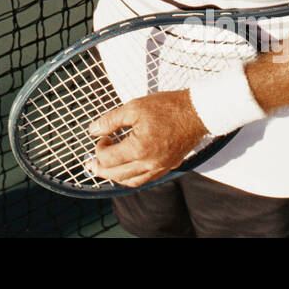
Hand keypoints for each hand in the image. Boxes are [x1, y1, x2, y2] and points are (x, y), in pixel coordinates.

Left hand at [85, 90, 209, 188]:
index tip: (102, 138)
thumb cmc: (167, 107)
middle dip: (101, 170)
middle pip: (117, 175)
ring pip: (132, 181)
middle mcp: (150, 164)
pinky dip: (132, 176)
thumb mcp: (134, 107)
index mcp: (140, 149)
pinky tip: (127, 167)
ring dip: (116, 176)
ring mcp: (161, 167)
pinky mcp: (169, 167)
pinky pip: (146, 179)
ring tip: (106, 168)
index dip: (99, 149)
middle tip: (90, 164)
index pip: (109, 159)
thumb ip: (110, 120)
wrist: (197, 111)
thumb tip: (93, 130)